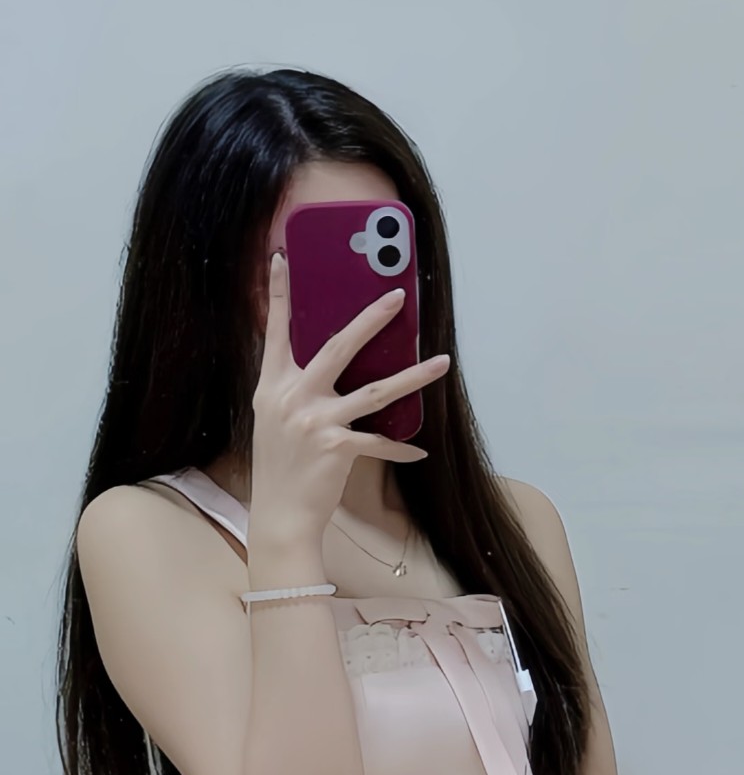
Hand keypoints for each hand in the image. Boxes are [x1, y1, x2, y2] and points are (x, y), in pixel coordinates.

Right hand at [250, 249, 449, 539]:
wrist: (279, 516)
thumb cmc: (280, 469)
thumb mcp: (275, 420)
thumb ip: (296, 390)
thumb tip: (329, 367)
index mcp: (271, 386)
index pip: (275, 331)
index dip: (277, 294)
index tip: (281, 259)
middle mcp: (291, 397)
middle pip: (338, 348)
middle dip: (371, 319)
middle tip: (397, 296)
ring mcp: (314, 420)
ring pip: (375, 391)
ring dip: (413, 376)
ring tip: (441, 362)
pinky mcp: (335, 446)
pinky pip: (378, 441)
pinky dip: (400, 448)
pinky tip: (419, 450)